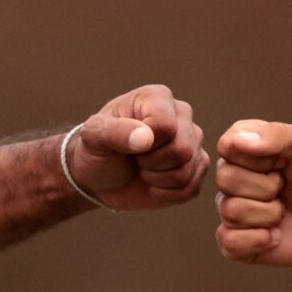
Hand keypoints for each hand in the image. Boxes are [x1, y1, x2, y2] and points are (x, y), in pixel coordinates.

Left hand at [68, 84, 207, 211]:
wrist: (99, 177)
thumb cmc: (96, 150)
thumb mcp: (94, 138)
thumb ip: (115, 132)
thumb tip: (146, 137)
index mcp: (157, 97)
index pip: (166, 126)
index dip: (146, 144)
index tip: (127, 143)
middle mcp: (181, 114)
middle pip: (182, 149)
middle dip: (151, 163)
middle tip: (134, 158)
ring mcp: (193, 140)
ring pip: (188, 170)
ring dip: (158, 179)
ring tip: (143, 169)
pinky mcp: (197, 166)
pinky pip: (191, 188)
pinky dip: (167, 194)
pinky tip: (153, 183)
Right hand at [214, 120, 291, 268]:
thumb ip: (278, 133)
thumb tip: (238, 140)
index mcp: (246, 148)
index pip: (227, 145)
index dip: (257, 157)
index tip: (283, 162)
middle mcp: (234, 178)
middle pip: (225, 178)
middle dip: (266, 187)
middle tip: (285, 188)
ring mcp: (232, 210)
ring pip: (231, 211)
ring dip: (268, 214)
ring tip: (283, 212)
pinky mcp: (236, 242)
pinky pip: (228, 241)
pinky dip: (258, 240)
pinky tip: (275, 235)